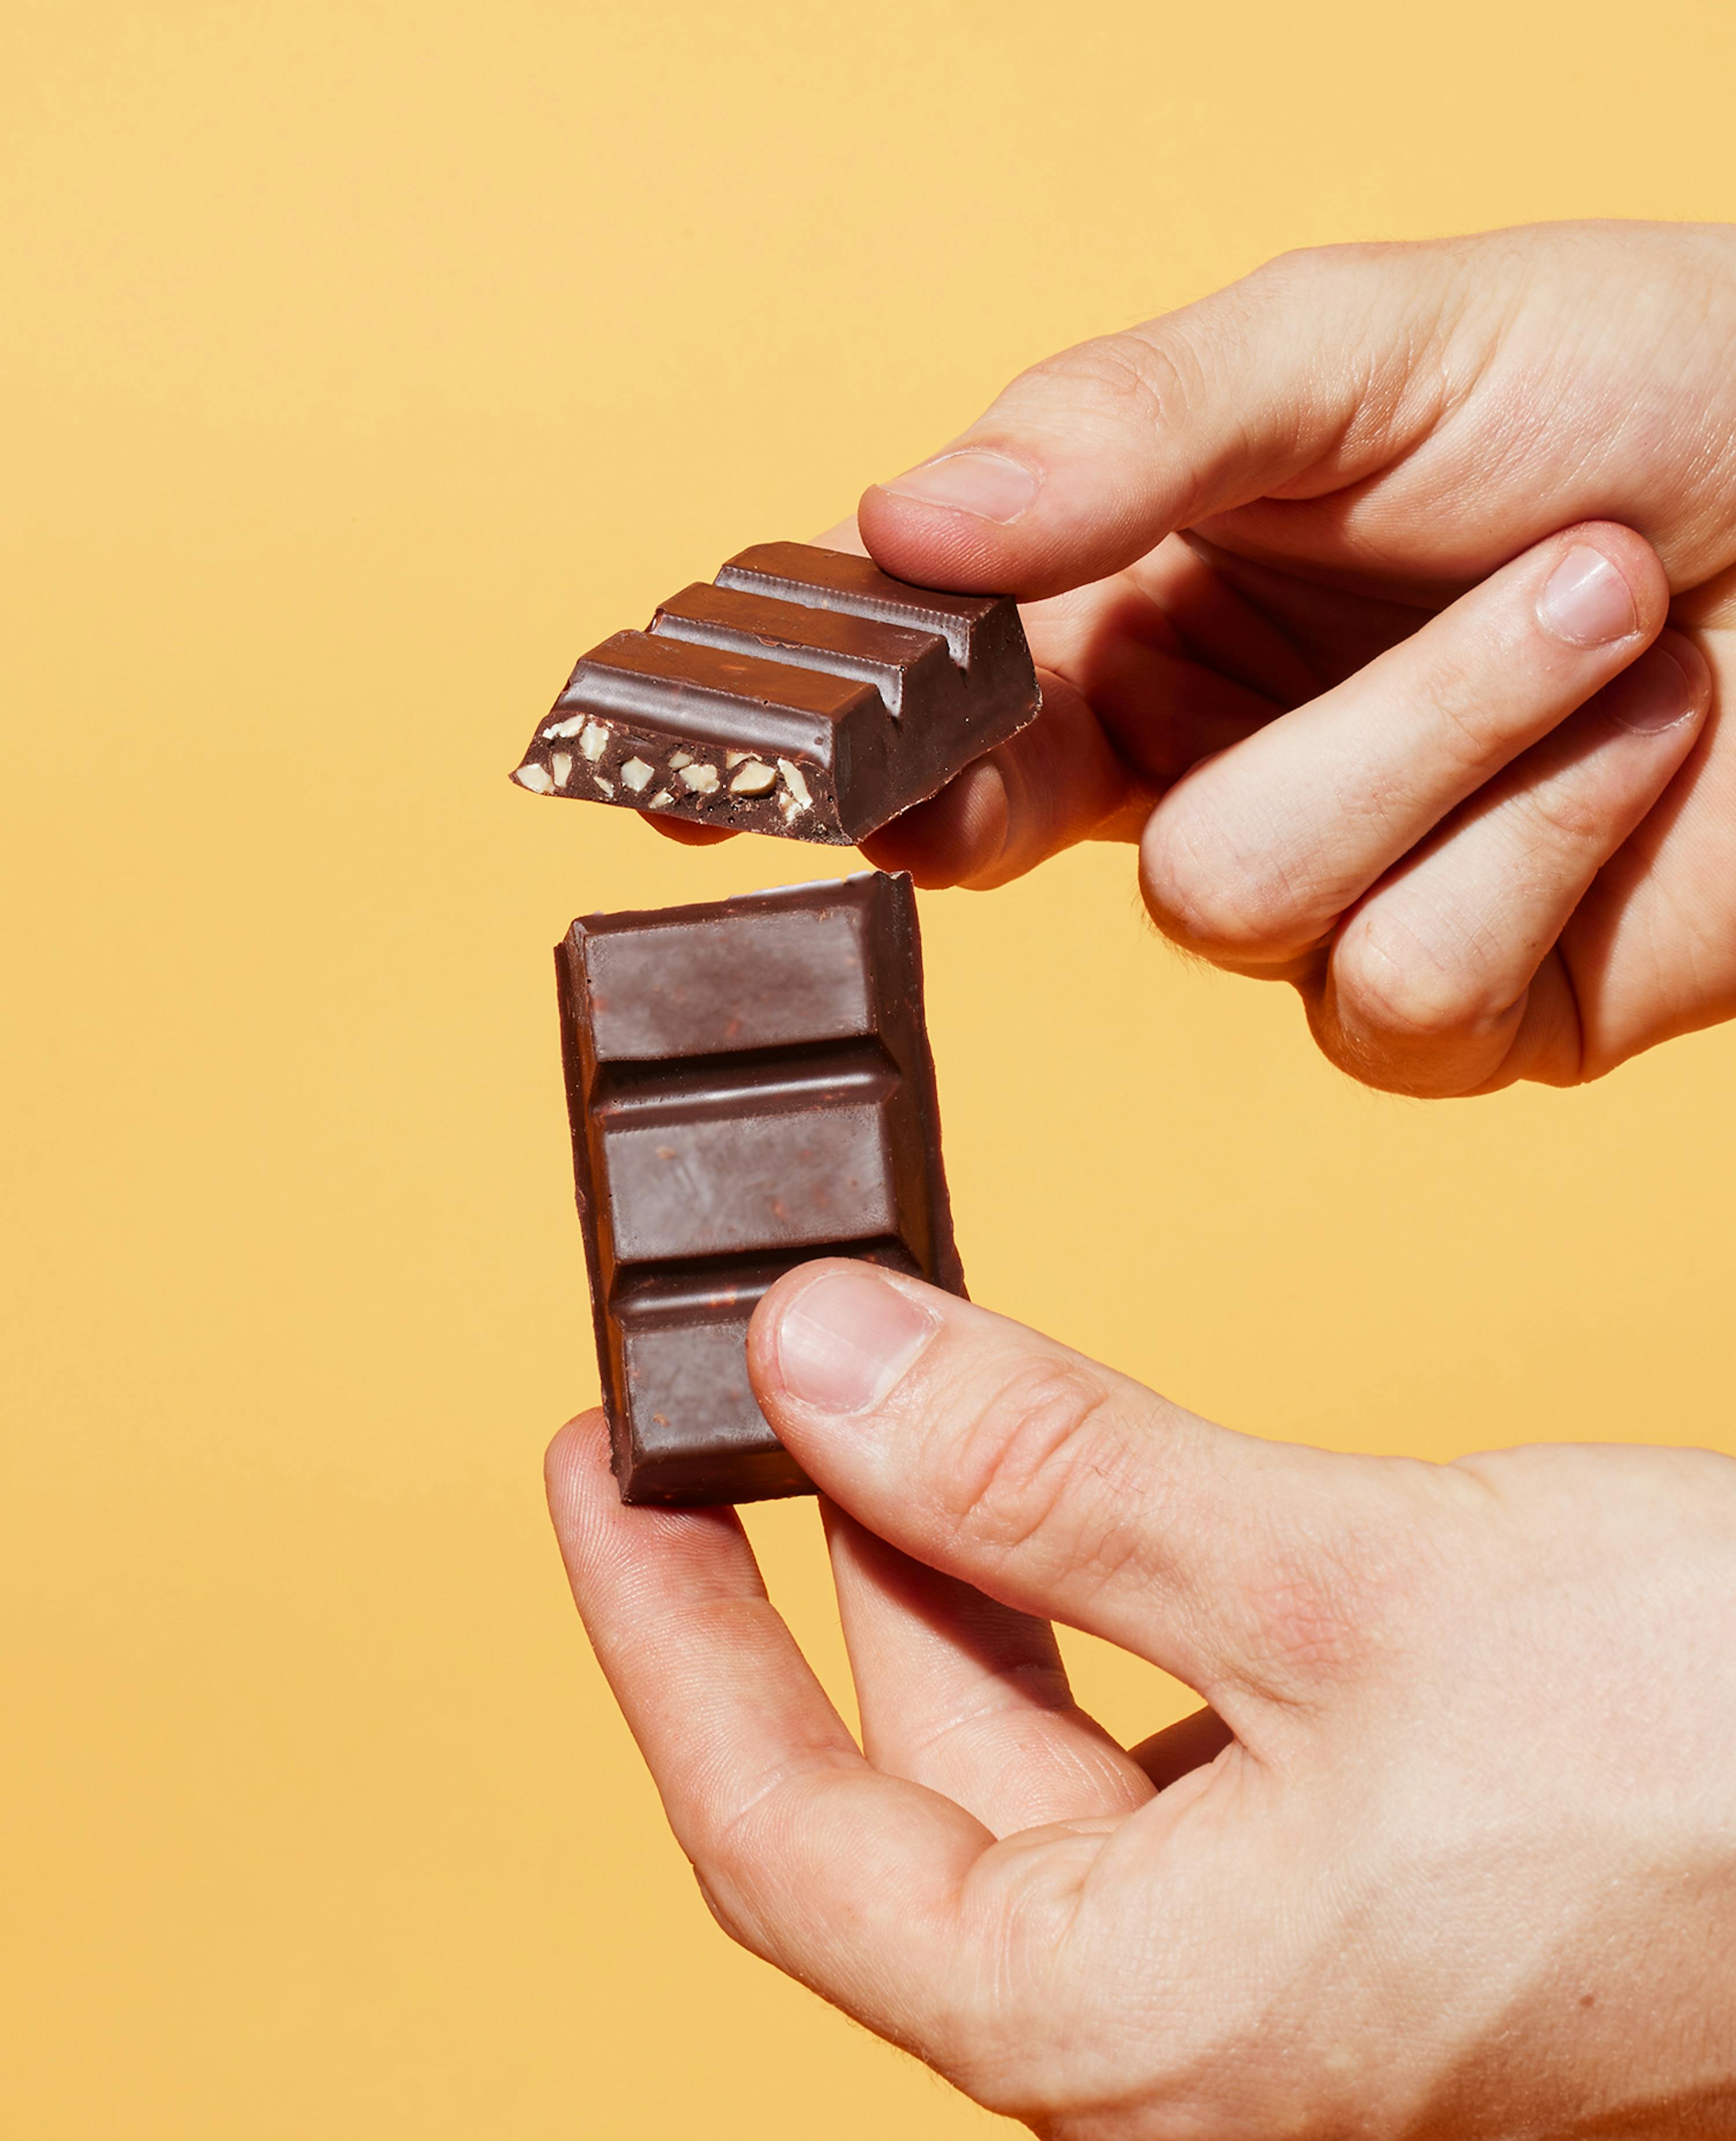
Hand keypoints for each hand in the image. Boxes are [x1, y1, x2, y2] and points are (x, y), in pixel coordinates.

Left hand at [547, 1259, 1735, 2140]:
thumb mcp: (1339, 1579)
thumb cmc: (1726, 1758)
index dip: (663, 1639)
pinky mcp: (1423, 1989)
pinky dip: (1152, 1670)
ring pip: (1084, 1804)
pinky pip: (1212, 1821)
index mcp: (1127, 2040)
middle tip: (776, 1394)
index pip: (780, 1838)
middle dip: (853, 1581)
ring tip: (946, 1418)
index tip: (599, 1472)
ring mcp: (1323, 2056)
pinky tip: (1150, 1547)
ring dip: (1014, 1610)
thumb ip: (1048, 1484)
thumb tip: (819, 1366)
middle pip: (939, 1808)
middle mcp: (1206, 2089)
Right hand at [664, 222, 1735, 1095]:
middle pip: (1015, 831)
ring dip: (1432, 737)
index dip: (799, 738)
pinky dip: (1528, 847)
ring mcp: (1325, 908)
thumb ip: (1114, 432)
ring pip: (1232, 910)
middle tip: (1058, 702)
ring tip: (1592, 604)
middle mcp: (1207, 768)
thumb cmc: (1649, 382)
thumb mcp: (1361, 345)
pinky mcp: (1453, 1016)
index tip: (664, 768)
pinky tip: (1637, 743)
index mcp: (1150, 608)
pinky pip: (1394, 994)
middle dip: (1039, 761)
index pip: (926, 693)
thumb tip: (895, 528)